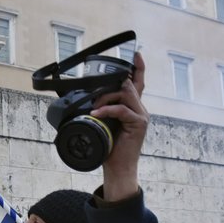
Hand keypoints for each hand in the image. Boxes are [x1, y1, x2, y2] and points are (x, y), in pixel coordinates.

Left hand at [89, 51, 147, 200]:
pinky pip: (122, 110)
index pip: (138, 83)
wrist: (118, 168)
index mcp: (133, 108)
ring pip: (125, 93)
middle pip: (128, 85)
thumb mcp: (103, 125)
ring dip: (106, 97)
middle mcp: (140, 109)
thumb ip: (100, 111)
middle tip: (94, 97)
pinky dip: (107, 110)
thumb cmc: (109, 148)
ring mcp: (141, 116)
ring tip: (95, 107)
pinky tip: (97, 113)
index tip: (136, 54)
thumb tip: (83, 103)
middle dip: (108, 86)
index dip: (138, 68)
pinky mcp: (139, 124)